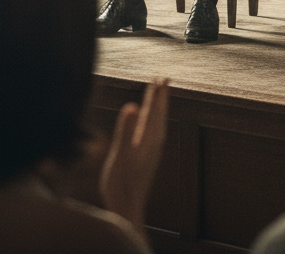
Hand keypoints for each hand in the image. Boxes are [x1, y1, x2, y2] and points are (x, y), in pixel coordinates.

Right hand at [100, 78, 168, 232]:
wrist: (126, 208)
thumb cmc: (121, 183)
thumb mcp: (121, 154)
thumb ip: (125, 130)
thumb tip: (132, 106)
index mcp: (149, 139)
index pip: (154, 110)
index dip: (156, 93)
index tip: (160, 77)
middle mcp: (154, 143)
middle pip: (159, 113)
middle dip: (160, 96)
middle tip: (163, 78)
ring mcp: (151, 151)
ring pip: (157, 122)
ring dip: (158, 107)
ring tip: (158, 95)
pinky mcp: (146, 157)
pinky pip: (152, 131)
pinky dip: (152, 120)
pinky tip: (147, 123)